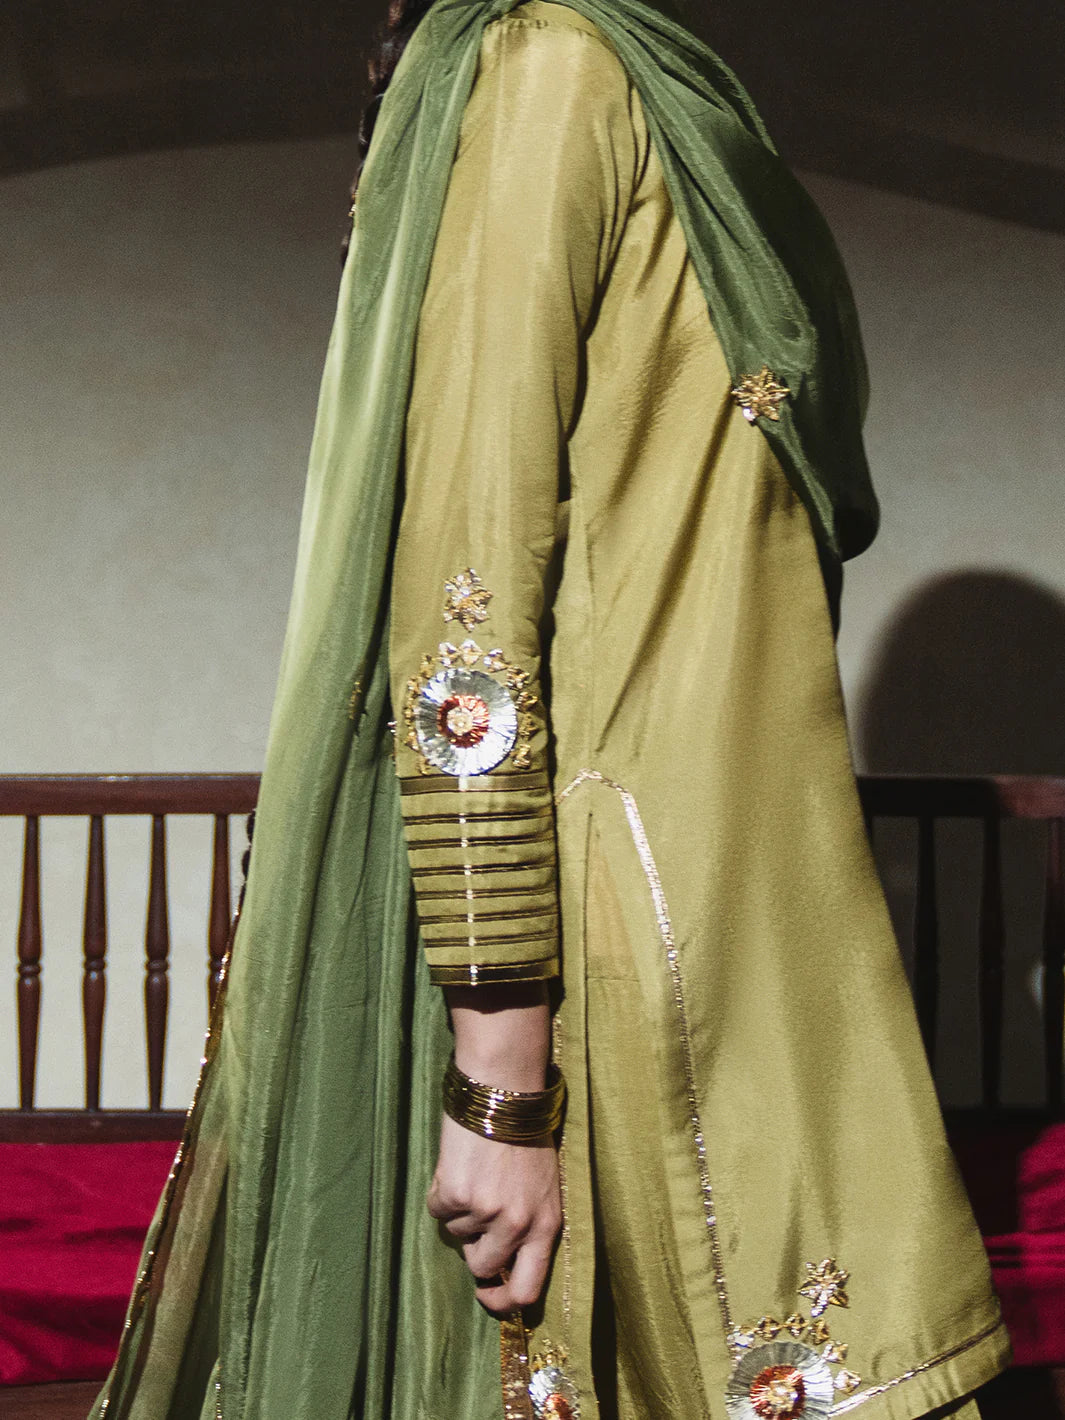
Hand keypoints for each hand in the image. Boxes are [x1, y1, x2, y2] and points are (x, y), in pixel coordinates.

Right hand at [428, 1111, 560, 1312]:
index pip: (526, 1290)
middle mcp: (517, 1225)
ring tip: (476, 1172)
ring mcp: (485, 1212)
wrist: (503, 1091)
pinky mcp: (455, 1194)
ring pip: (457, 1233)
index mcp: (546, 1226)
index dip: (502, 1303)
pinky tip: (459, 1164)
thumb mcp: (543, 1186)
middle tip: (476, 1214)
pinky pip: (437, 1209)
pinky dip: (442, 1191)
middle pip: (482, 1266)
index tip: (487, 1295)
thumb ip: (528, 1224)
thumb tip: (501, 1260)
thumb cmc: (525, 1134)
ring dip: (460, 1210)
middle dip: (473, 1246)